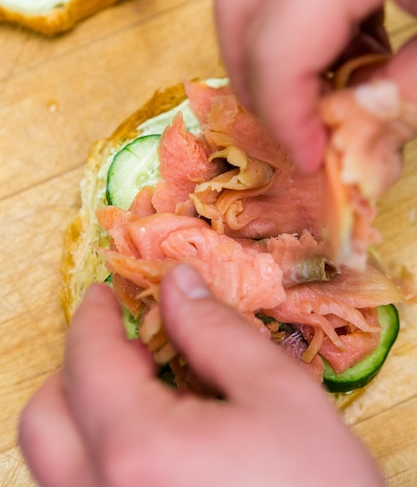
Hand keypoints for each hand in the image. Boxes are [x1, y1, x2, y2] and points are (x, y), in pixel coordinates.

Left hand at [19, 265, 383, 486]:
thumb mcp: (277, 393)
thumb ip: (216, 331)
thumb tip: (177, 284)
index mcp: (138, 449)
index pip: (88, 360)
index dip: (95, 316)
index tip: (108, 294)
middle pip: (46, 418)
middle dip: (80, 366)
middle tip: (131, 345)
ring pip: (57, 460)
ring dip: (85, 409)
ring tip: (147, 390)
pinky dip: (102, 448)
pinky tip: (157, 439)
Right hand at [215, 0, 416, 171]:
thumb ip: (411, 90)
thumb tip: (357, 134)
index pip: (278, 44)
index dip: (283, 116)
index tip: (309, 157)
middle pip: (238, 4)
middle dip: (256, 82)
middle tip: (296, 128)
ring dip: (273, 47)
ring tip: (326, 87)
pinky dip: (299, 14)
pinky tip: (350, 40)